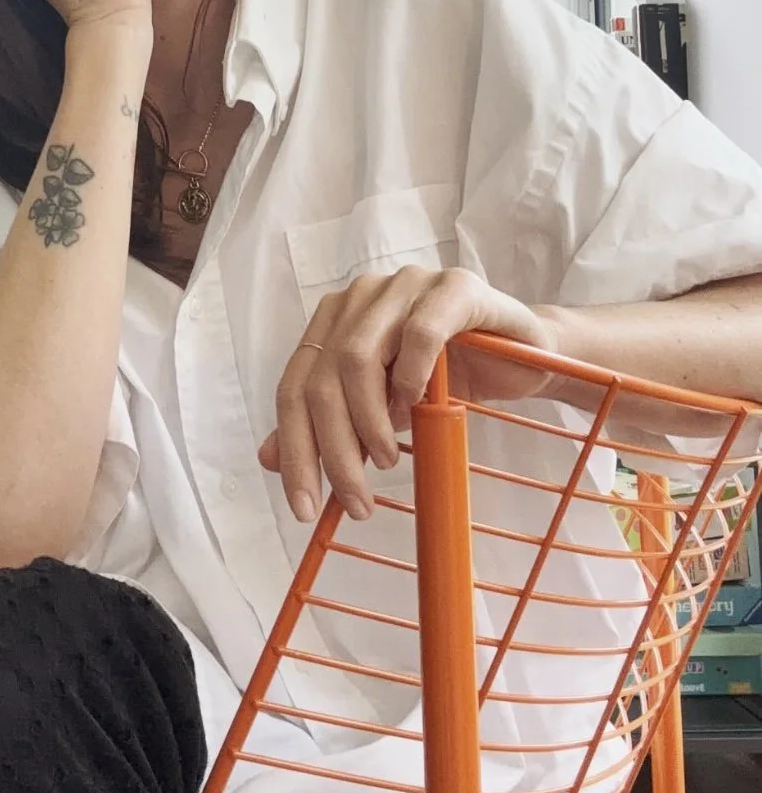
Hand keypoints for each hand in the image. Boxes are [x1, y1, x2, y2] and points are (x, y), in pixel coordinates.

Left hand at [257, 266, 560, 522]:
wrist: (525, 355)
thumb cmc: (451, 377)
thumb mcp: (383, 408)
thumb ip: (331, 424)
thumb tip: (269, 458)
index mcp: (336, 319)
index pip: (296, 384)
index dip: (294, 447)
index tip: (304, 509)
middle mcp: (363, 294)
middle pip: (322, 376)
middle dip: (333, 448)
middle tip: (356, 502)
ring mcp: (407, 283)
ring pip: (358, 356)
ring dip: (368, 420)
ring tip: (385, 459)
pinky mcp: (455, 287)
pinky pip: (420, 333)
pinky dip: (410, 377)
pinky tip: (417, 407)